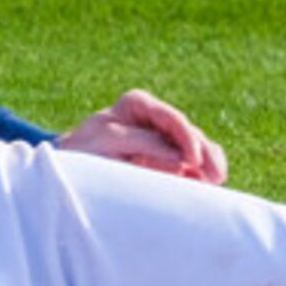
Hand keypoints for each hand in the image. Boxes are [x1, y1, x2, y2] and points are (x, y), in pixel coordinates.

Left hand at [58, 89, 227, 184]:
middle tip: (215, 173)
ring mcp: (164, 138)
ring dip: (208, 161)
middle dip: (202, 151)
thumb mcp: (105, 144)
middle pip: (187, 132)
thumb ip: (141, 145)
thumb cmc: (82, 153)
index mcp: (137, 104)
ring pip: (194, 145)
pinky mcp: (170, 159)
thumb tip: (180, 160)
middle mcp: (156, 119)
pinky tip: (213, 181)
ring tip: (218, 178)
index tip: (191, 161)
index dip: (184, 139)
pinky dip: (203, 169)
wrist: (67, 170)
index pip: (169, 119)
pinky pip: (193, 160)